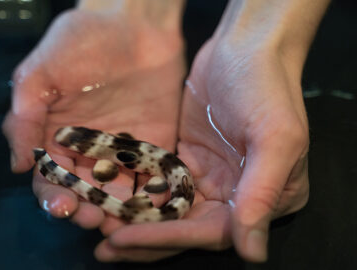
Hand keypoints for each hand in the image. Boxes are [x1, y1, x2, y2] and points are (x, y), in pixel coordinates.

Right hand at [2, 8, 184, 226]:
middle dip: (85, 208)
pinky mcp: (154, 144)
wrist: (134, 25)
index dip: (52, 195)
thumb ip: (23, 119)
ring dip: (117, 209)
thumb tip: (18, 165)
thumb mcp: (39, 75)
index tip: (60, 205)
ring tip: (119, 221)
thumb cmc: (81, 42)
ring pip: (117, 190)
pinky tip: (150, 207)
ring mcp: (123, 149)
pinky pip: (151, 175)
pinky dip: (151, 194)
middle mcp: (89, 149)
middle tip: (91, 219)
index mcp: (57, 137)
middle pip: (84, 190)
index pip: (50, 177)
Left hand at [94, 37, 308, 261]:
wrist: (244, 47)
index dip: (168, 237)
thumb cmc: (266, 87)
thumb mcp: (275, 137)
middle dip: (146, 238)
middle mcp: (234, 195)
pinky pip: (160, 183)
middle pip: (186, 227)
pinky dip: (138, 193)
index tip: (126, 238)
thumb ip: (261, 193)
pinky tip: (111, 199)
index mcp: (263, 198)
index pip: (212, 231)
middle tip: (105, 248)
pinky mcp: (186, 159)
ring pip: (169, 210)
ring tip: (99, 229)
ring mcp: (208, 177)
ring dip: (137, 221)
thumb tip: (253, 254)